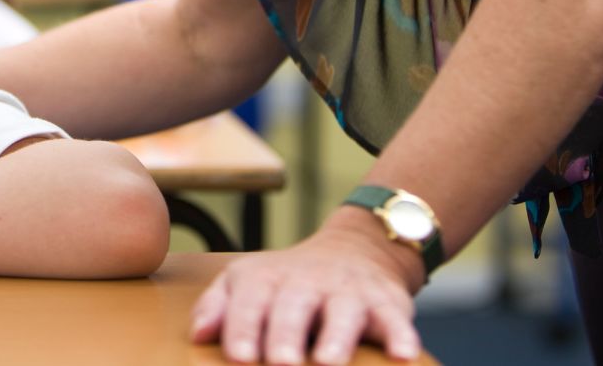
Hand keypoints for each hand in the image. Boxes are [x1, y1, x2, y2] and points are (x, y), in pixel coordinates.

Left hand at [191, 211, 423, 364]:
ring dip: (337, 338)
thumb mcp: (247, 283)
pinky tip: (404, 355)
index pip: (250, 303)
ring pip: (344, 312)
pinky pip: (396, 317)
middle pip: (294, 307)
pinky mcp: (386, 301)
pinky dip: (401, 334)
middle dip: (287, 335)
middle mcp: (307, 283)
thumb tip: (198, 335)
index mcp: (266, 280)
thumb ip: (218, 307)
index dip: (242, 328)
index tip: (238, 356)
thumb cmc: (289, 282)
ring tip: (329, 362)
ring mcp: (348, 291)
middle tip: (282, 364)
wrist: (356, 249)